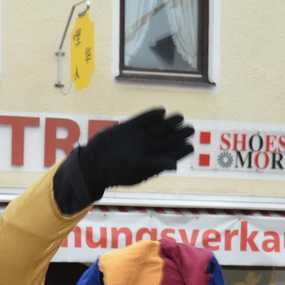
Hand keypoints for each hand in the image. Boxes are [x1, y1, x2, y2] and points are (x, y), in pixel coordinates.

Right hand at [79, 109, 194, 198]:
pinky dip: (152, 115)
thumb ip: (156, 165)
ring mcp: (140, 136)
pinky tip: (161, 112)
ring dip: (169, 122)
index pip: (173, 154)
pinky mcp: (130, 126)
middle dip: (179, 133)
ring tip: (179, 118)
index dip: (182, 150)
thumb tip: (174, 165)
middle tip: (190, 129)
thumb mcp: (138, 169)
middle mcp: (149, 147)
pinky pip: (144, 119)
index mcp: (154, 160)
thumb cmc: (117, 172)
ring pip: (159, 127)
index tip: (189, 146)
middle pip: (169, 138)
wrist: (95, 163)